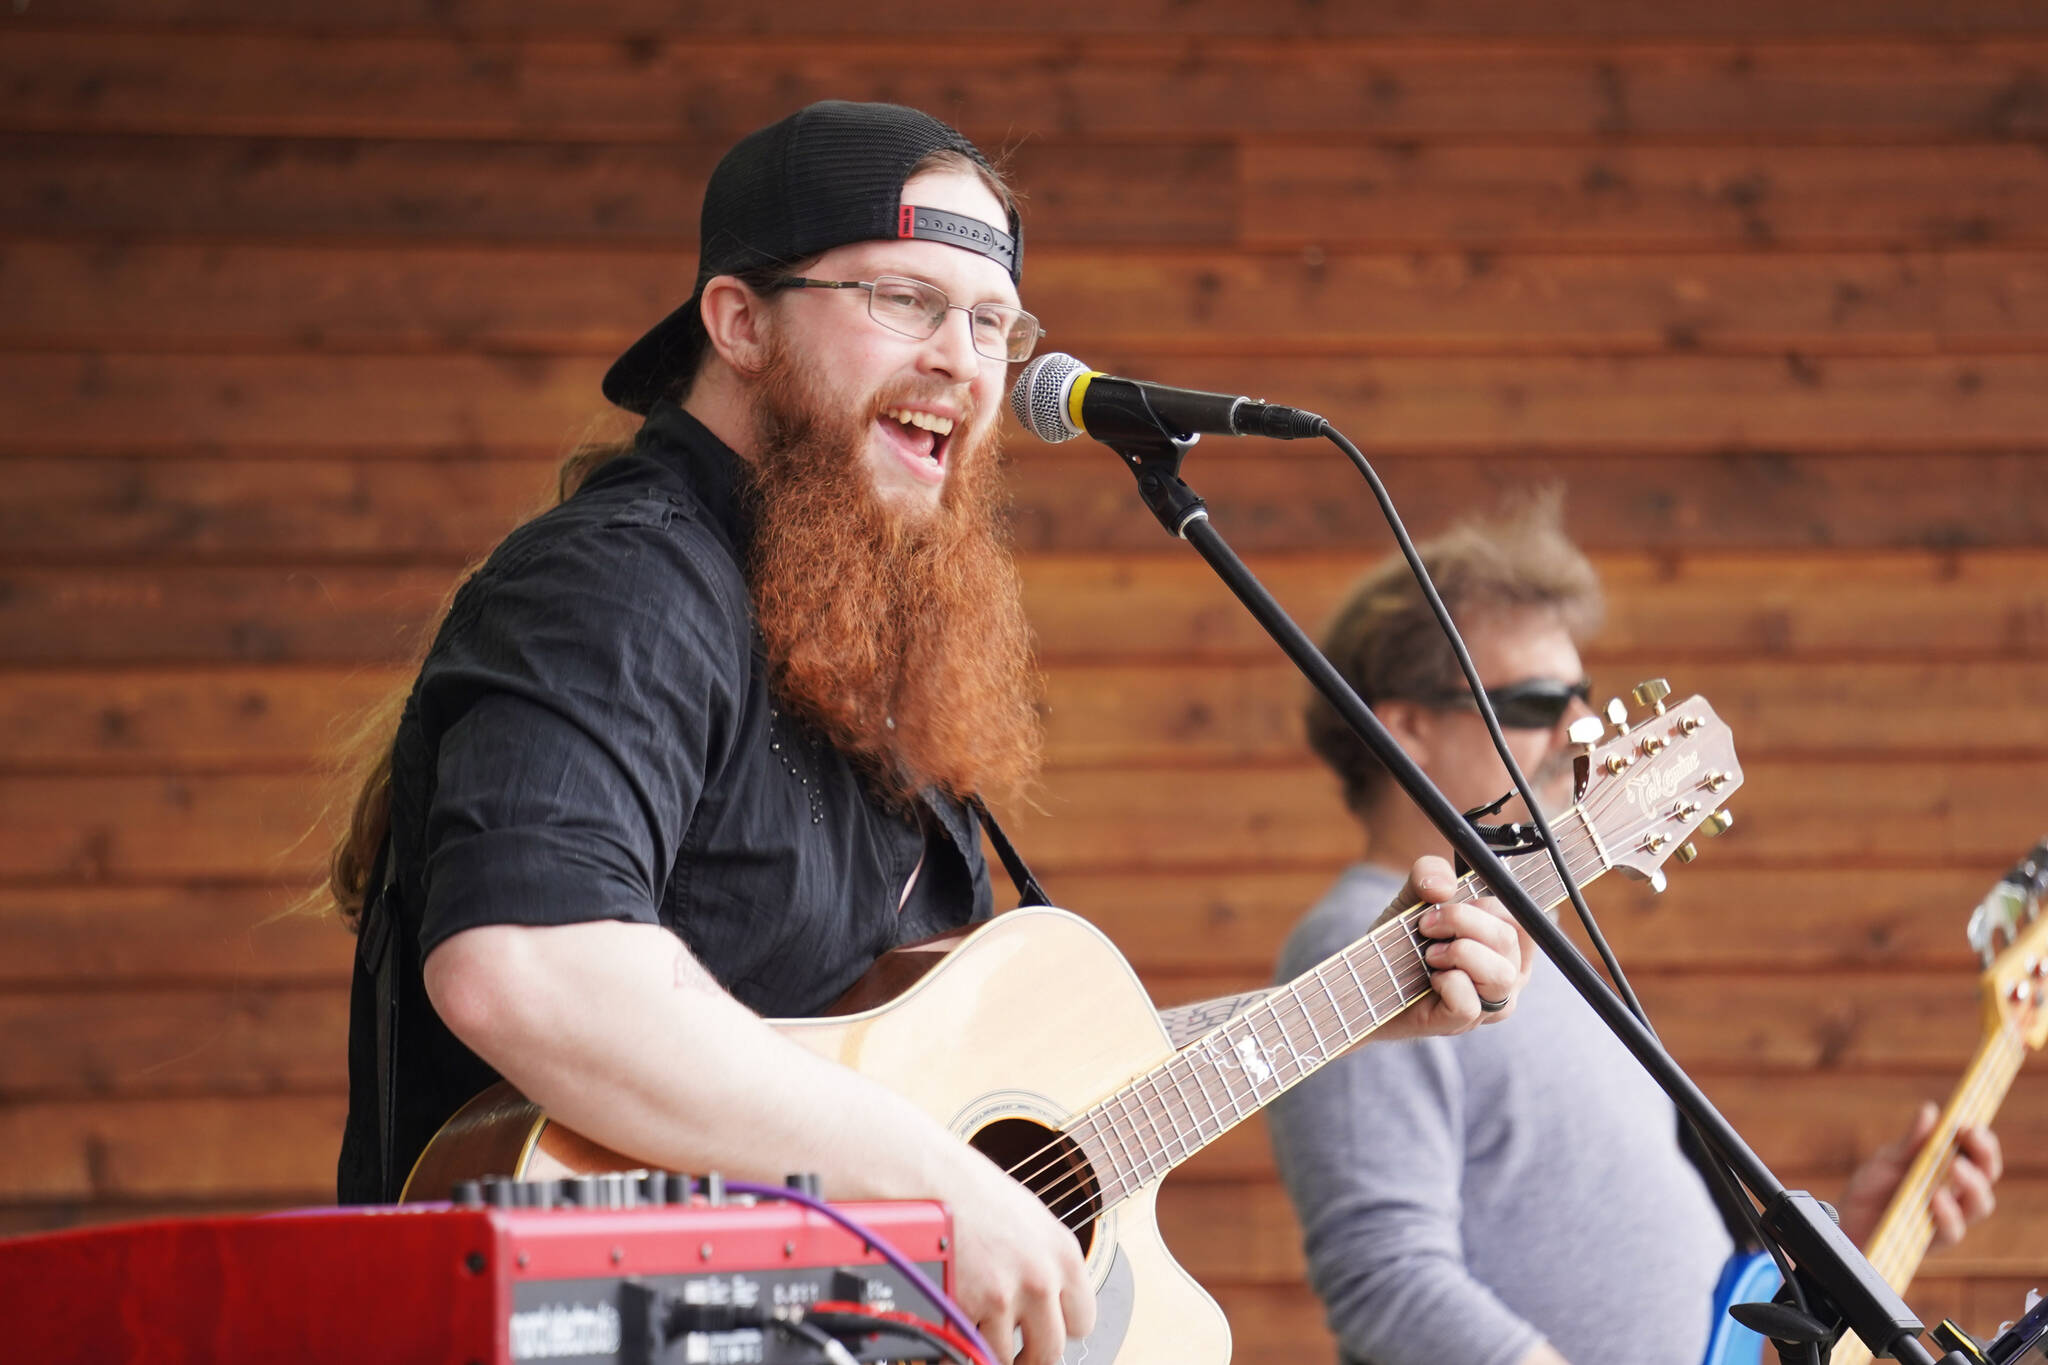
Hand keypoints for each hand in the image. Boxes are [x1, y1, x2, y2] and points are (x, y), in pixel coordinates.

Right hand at [937, 1151, 1095, 1364]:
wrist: (925, 1179)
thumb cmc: (971, 1191)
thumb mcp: (1029, 1220)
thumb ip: (1046, 1265)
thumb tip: (1049, 1305)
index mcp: (1063, 1254)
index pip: (1083, 1323)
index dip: (1060, 1328)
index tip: (1044, 1328)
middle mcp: (1039, 1279)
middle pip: (1049, 1352)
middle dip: (1030, 1356)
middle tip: (1015, 1353)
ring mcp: (1000, 1297)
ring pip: (1003, 1355)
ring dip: (987, 1344)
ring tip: (974, 1320)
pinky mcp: (962, 1309)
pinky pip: (963, 1346)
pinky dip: (956, 1338)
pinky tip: (951, 1312)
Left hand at [1378, 854, 1533, 1041]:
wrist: (1365, 980)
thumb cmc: (1402, 942)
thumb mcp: (1414, 897)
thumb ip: (1429, 874)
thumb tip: (1443, 886)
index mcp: (1506, 944)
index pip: (1521, 917)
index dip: (1486, 904)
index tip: (1450, 904)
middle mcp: (1507, 976)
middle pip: (1508, 939)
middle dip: (1462, 921)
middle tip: (1427, 924)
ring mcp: (1488, 1004)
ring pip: (1500, 974)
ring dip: (1458, 953)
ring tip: (1431, 954)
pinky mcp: (1462, 1022)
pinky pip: (1469, 1003)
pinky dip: (1447, 982)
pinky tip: (1431, 979)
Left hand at [1835, 1101, 2002, 1247]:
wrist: (1847, 1221)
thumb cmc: (1872, 1188)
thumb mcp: (1887, 1160)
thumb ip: (1911, 1141)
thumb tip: (1931, 1110)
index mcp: (1947, 1168)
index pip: (1978, 1153)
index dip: (1982, 1140)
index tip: (1971, 1124)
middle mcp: (1956, 1193)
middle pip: (1987, 1176)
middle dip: (1984, 1155)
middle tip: (1970, 1136)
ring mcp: (1948, 1217)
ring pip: (1980, 1204)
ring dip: (1972, 1183)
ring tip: (1955, 1164)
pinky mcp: (1934, 1240)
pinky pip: (1952, 1231)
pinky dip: (1948, 1213)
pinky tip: (1936, 1196)